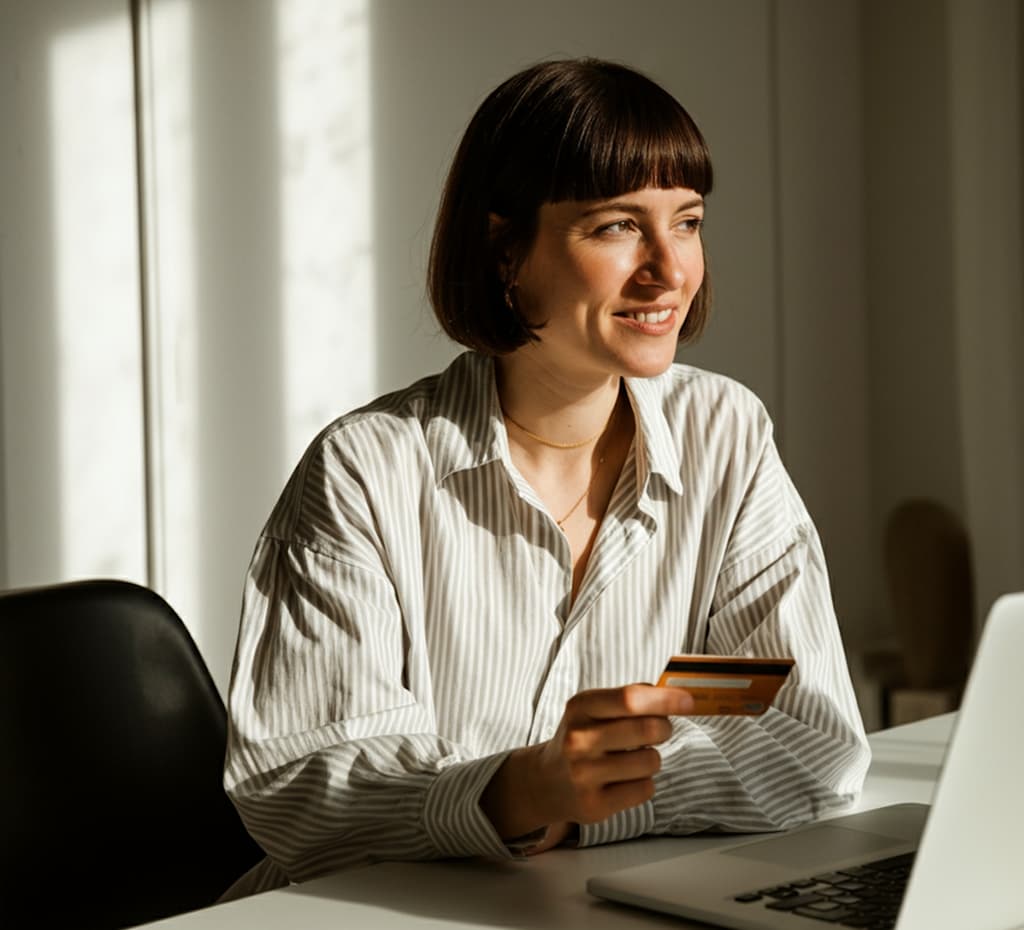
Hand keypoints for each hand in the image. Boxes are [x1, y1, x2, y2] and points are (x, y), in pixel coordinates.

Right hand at [481, 683, 693, 843]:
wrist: (546, 781)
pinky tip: (624, 780)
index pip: (630, 699)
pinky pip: (645, 790)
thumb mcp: (594, 709)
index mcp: (581, 707)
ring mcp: (584, 775)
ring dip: (652, 759)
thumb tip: (673, 694)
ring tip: (635, 758)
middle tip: (659, 730)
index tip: (689, 700)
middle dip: (664, 728)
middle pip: (647, 730)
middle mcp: (579, 740)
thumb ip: (630, 698)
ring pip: (651, 762)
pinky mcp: (594, 805)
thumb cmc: (582, 737)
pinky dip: (643, 783)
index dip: (665, 699)